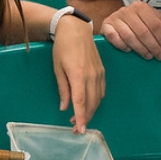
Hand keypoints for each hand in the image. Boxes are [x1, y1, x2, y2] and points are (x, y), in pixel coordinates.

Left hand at [51, 18, 104, 132]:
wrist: (76, 30)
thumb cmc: (63, 47)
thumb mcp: (58, 68)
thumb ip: (63, 89)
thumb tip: (65, 107)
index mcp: (78, 75)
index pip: (81, 101)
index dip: (81, 117)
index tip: (81, 130)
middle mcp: (92, 76)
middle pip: (91, 103)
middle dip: (85, 118)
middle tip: (76, 129)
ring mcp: (99, 74)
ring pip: (98, 99)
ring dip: (90, 111)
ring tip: (79, 119)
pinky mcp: (102, 72)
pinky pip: (101, 91)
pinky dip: (96, 102)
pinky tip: (89, 105)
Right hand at [100, 0, 160, 60]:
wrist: (120, 21)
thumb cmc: (142, 22)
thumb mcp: (157, 19)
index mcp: (141, 7)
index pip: (155, 24)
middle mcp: (127, 10)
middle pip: (143, 32)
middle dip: (153, 46)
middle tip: (159, 56)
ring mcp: (115, 18)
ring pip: (129, 36)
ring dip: (140, 49)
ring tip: (148, 56)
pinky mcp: (106, 26)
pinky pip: (114, 38)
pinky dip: (122, 45)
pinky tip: (129, 51)